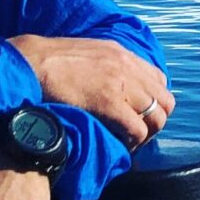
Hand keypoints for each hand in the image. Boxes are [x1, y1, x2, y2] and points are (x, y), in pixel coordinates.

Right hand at [8, 34, 174, 147]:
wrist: (33, 62)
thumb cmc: (51, 61)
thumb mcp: (89, 53)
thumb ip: (107, 65)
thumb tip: (110, 83)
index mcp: (124, 55)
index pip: (159, 80)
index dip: (154, 101)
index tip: (139, 114)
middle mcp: (129, 67)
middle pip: (165, 101)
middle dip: (156, 120)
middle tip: (138, 134)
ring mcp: (122, 84)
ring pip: (157, 117)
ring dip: (147, 134)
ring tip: (130, 143)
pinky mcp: (109, 103)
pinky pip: (137, 129)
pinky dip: (134, 142)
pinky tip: (121, 146)